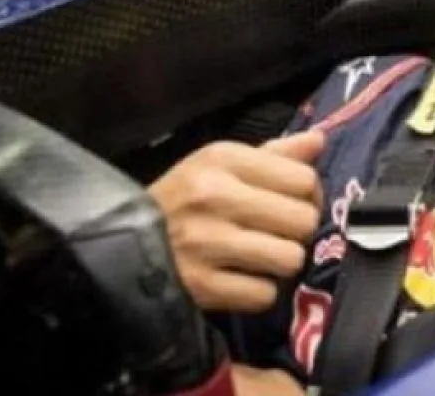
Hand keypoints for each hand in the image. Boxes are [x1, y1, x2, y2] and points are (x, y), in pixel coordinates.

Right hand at [149, 131, 325, 312]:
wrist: (116, 242)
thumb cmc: (182, 198)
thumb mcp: (220, 164)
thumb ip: (274, 154)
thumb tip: (318, 139)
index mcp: (223, 159)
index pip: (304, 179)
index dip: (308, 194)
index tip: (291, 202)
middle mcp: (215, 196)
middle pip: (304, 220)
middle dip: (297, 231)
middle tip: (277, 233)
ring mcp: (206, 242)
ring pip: (291, 259)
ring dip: (281, 263)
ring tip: (260, 257)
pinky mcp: (200, 285)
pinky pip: (264, 294)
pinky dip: (258, 292)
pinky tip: (240, 279)